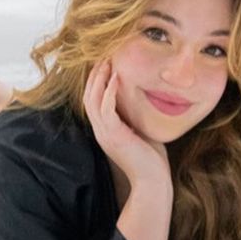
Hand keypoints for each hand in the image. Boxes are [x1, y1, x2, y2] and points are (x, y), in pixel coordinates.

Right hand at [83, 58, 171, 187]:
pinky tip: (116, 77)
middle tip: (102, 57)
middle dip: (94, 76)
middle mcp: (101, 132)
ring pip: (92, 100)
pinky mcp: (114, 136)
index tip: (104, 64)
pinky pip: (106, 109)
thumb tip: (145, 98)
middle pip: (88, 97)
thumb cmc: (151, 160)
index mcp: (105, 131)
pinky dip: (109, 91)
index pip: (93, 102)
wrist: (152, 182)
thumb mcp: (141, 131)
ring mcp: (105, 134)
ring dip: (99, 79)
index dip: (96, 82)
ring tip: (107, 62)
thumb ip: (136, 116)